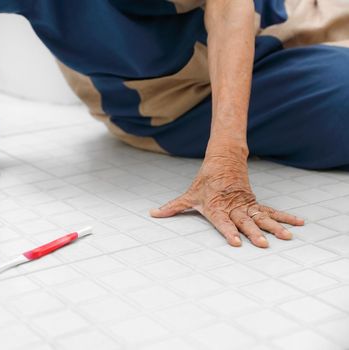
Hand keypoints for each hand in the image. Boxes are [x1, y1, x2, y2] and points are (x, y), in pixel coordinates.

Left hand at [150, 155, 304, 247]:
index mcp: (216, 207)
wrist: (223, 160)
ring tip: (286, 237)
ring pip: (261, 217)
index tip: (235, 242)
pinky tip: (298, 224)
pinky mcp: (255, 202)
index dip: (228, 231)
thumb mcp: (189, 195)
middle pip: (245, 222)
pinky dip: (285, 217)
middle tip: (263, 244)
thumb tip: (153, 213)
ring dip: (274, 227)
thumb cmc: (205, 181)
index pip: (222, 222)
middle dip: (254, 233)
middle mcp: (233, 207)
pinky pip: (272, 211)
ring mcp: (246, 205)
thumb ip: (172, 207)